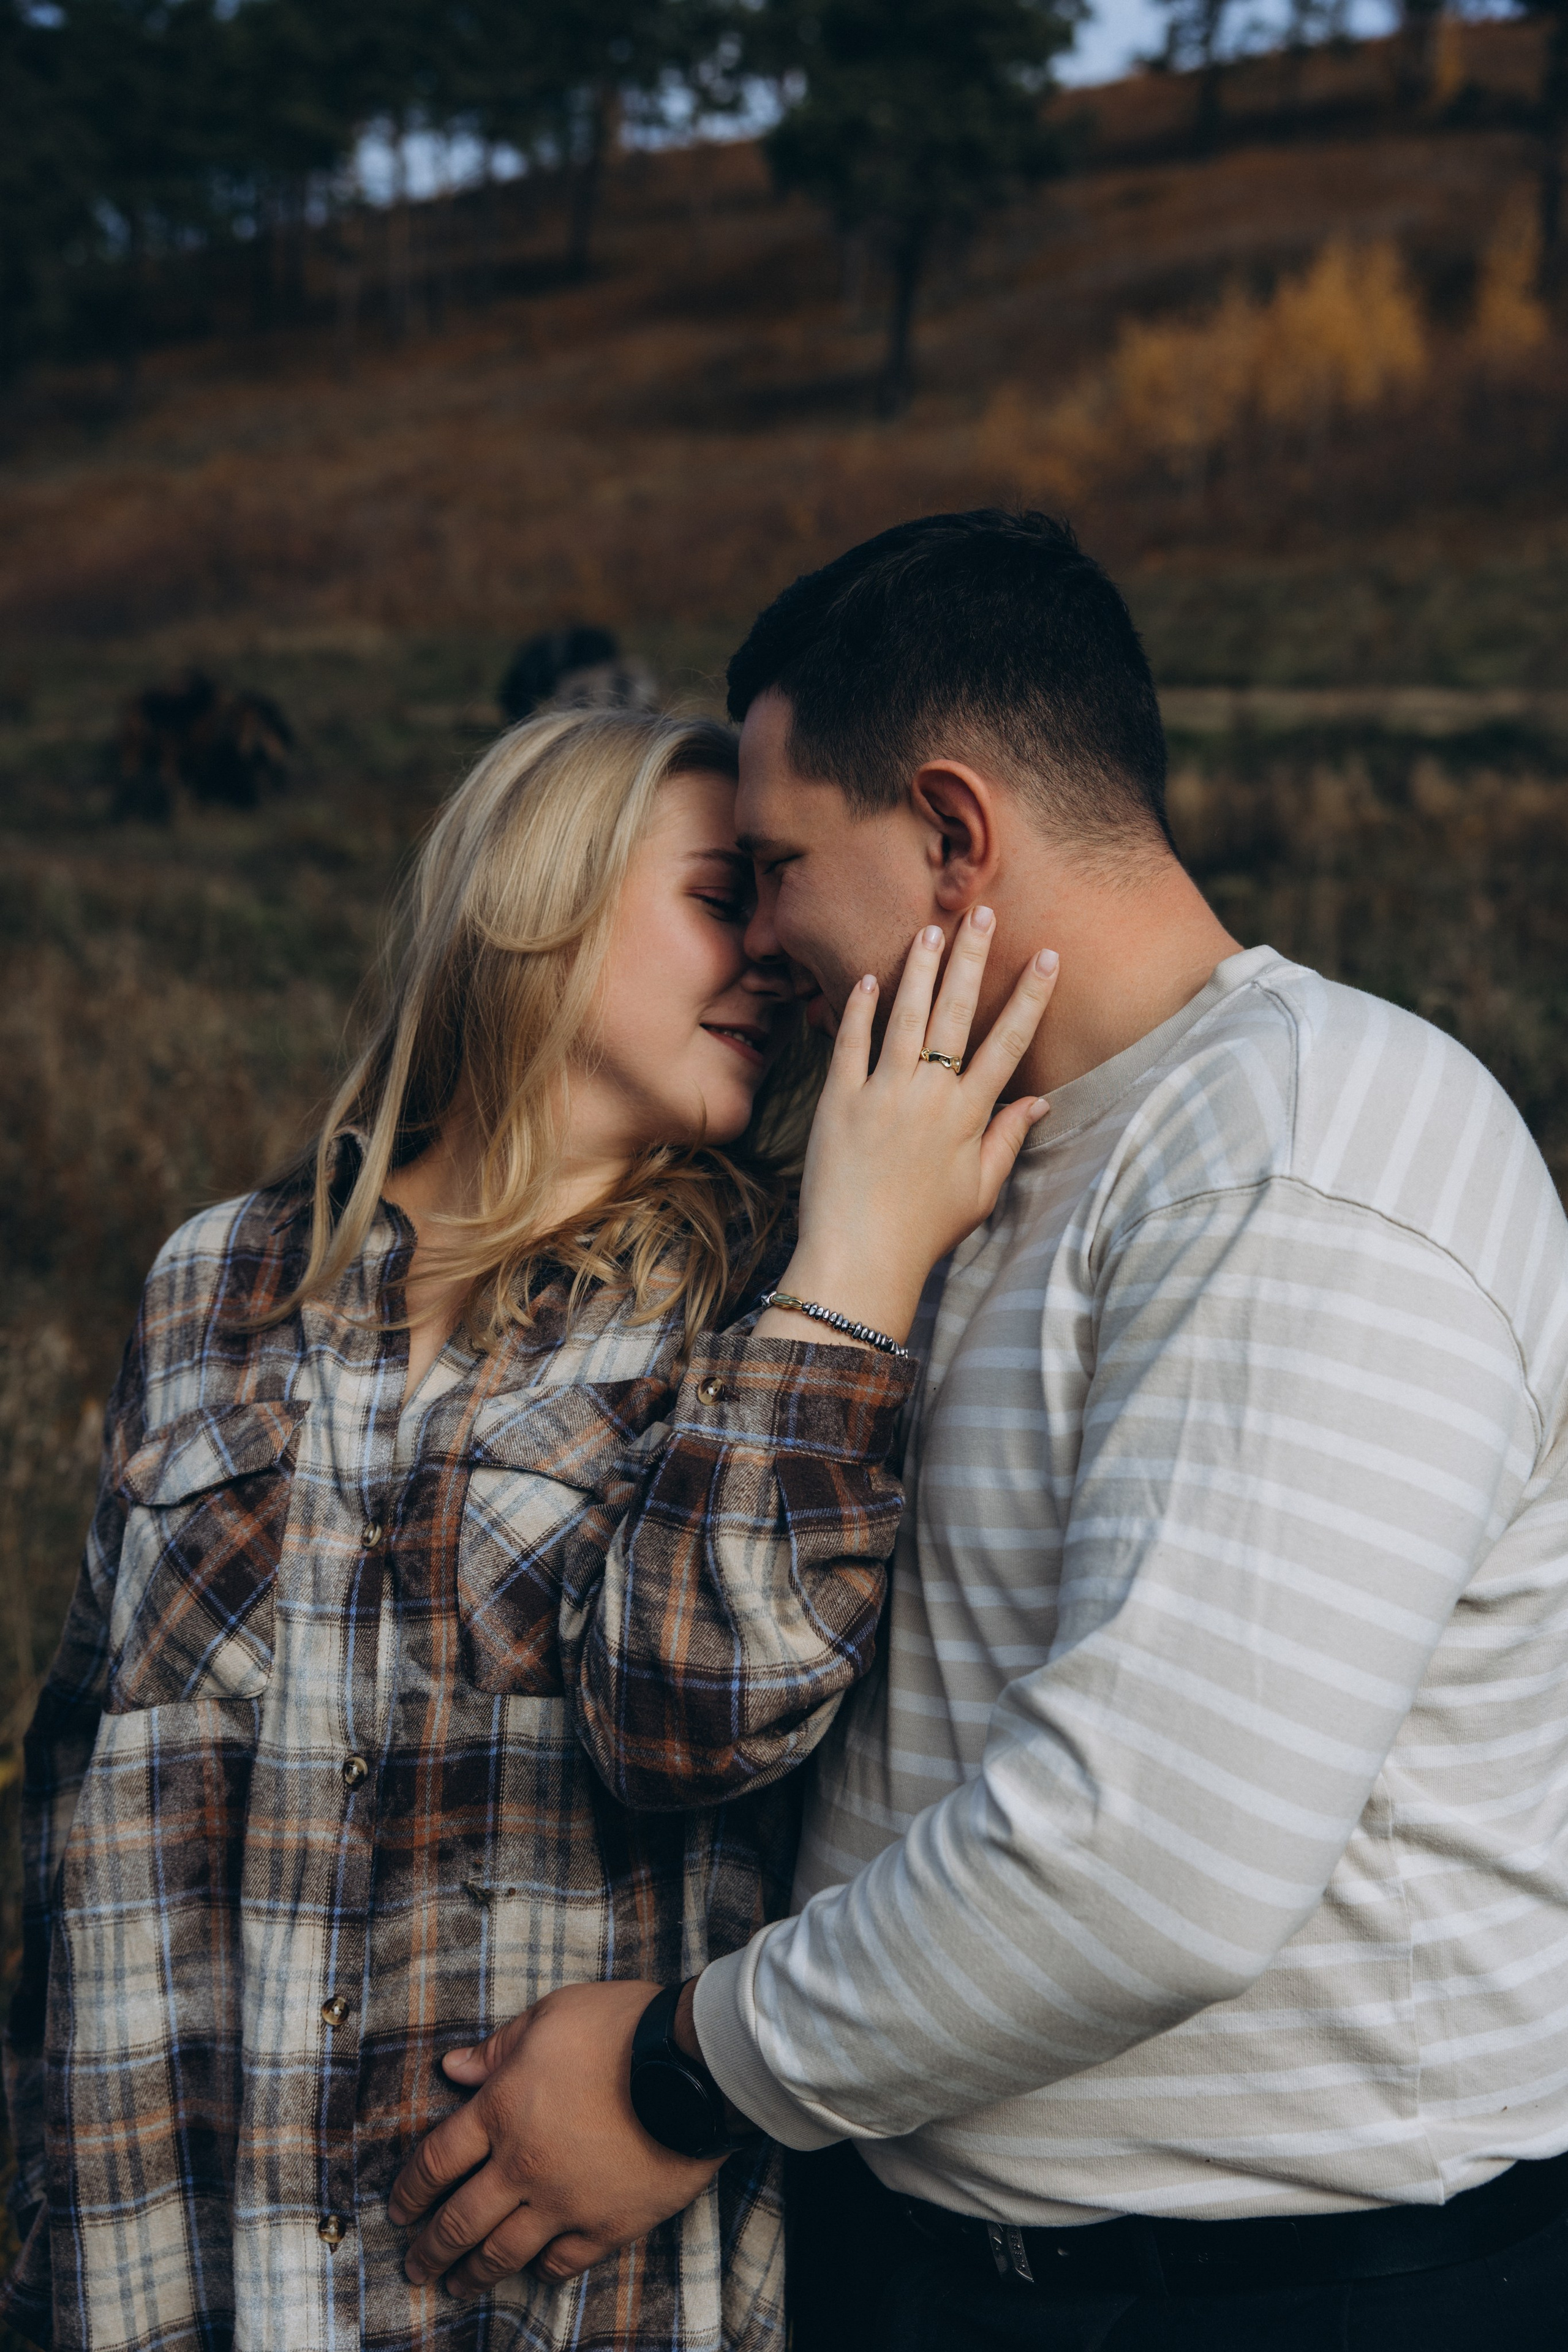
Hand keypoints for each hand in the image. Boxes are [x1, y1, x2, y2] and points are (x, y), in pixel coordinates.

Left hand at [388, 1980, 721, 2295]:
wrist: (692, 2067)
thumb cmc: (621, 2028)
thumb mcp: (551, 2016)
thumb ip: (498, 2048)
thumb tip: (452, 2069)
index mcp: (501, 2109)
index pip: (436, 2160)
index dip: (411, 2190)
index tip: (399, 2210)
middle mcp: (522, 2164)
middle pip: (460, 2220)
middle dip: (431, 2248)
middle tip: (416, 2267)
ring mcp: (564, 2202)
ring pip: (503, 2251)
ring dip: (473, 2273)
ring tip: (457, 2286)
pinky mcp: (607, 2225)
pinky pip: (564, 2261)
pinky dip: (543, 2270)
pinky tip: (534, 2270)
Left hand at [759, 909, 1057, 1348]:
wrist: (861, 1258)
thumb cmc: (924, 1231)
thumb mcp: (980, 1190)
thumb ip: (1008, 1139)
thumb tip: (1040, 1101)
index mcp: (968, 1116)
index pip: (1009, 1044)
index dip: (1031, 997)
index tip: (1048, 956)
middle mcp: (929, 1095)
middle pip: (958, 1013)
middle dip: (975, 959)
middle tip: (984, 912)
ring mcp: (882, 1093)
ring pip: (906, 1015)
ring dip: (922, 969)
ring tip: (933, 927)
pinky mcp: (840, 1100)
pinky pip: (850, 1043)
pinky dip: (858, 1009)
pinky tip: (868, 977)